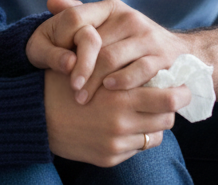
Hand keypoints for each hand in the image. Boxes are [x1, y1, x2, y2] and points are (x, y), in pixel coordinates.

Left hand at [36, 0, 189, 104]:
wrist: (177, 51)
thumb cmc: (129, 41)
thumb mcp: (106, 23)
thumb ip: (79, 14)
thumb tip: (51, 1)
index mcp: (111, 8)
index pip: (79, 18)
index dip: (64, 42)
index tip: (56, 65)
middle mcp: (129, 18)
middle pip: (94, 45)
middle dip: (79, 71)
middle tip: (69, 90)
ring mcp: (147, 36)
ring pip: (112, 59)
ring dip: (95, 81)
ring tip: (83, 98)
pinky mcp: (161, 55)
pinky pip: (138, 70)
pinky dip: (122, 81)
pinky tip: (110, 89)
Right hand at [43, 68, 187, 166]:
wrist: (36, 116)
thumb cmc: (64, 84)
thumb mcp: (90, 66)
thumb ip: (119, 64)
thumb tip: (150, 59)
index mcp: (120, 96)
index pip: (169, 99)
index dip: (180, 91)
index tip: (181, 85)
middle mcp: (122, 123)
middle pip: (167, 119)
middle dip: (169, 107)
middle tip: (167, 97)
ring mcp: (116, 144)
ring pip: (155, 135)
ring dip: (153, 122)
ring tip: (144, 110)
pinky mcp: (110, 157)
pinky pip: (137, 148)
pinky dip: (136, 136)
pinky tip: (125, 124)